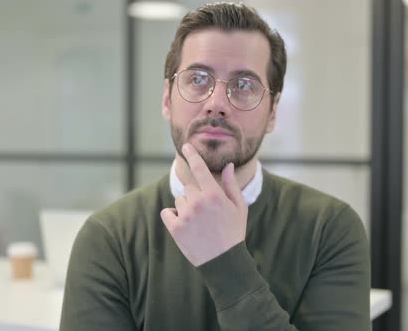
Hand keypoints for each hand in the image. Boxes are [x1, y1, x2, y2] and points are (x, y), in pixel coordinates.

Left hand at [160, 143, 247, 265]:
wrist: (224, 261)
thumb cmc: (233, 232)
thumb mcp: (239, 207)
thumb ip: (231, 185)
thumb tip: (227, 165)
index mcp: (214, 195)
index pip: (199, 168)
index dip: (192, 154)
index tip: (186, 146)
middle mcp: (198, 202)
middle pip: (189, 187)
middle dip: (196, 195)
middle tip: (206, 213)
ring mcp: (185, 215)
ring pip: (179, 200)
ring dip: (186, 207)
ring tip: (199, 222)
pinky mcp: (175, 228)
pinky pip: (167, 212)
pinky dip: (173, 216)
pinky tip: (185, 225)